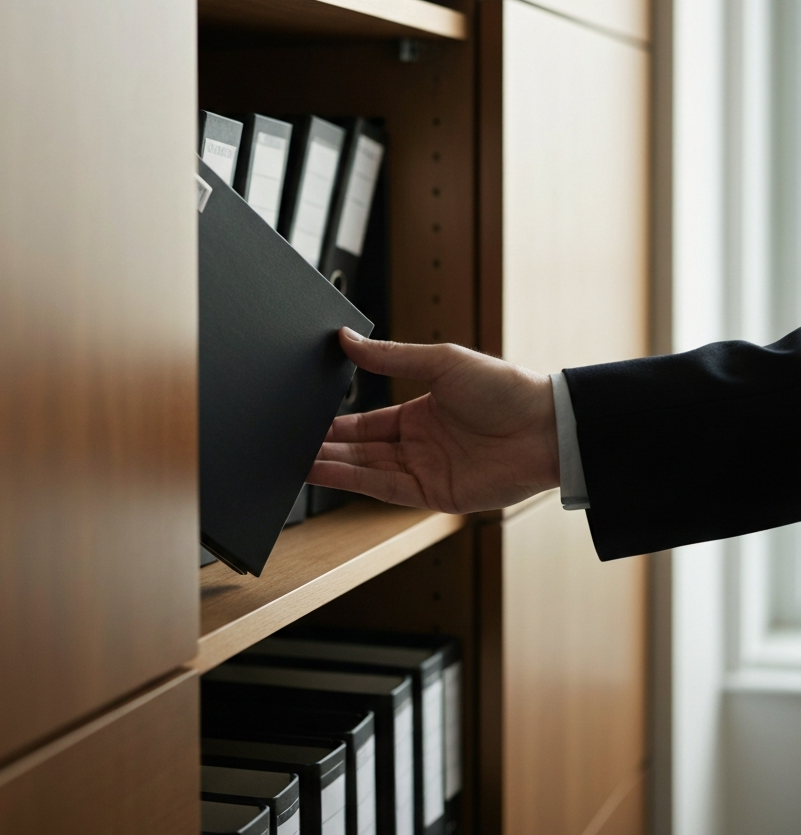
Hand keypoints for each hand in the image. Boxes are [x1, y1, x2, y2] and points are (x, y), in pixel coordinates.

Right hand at [307, 328, 560, 513]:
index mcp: (420, 413)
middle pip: (361, 450)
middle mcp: (419, 445)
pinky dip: (352, 481)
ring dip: (331, 466)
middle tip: (288, 444)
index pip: (366, 423)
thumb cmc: (505, 388)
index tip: (305, 420)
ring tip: (295, 460)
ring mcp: (426, 471)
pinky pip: (384, 489)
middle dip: (325, 448)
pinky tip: (324, 472)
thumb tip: (346, 338)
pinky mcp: (435, 495)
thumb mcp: (441, 361)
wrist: (547, 426)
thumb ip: (391, 355)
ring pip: (366, 470)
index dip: (336, 425)